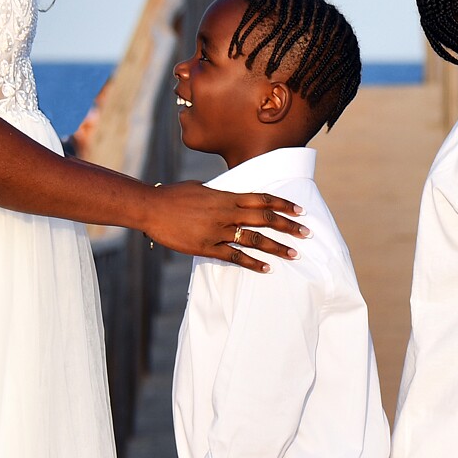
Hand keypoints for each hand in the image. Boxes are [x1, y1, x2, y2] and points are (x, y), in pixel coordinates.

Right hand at [143, 183, 308, 272]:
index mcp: (226, 196)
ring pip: (254, 239)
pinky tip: (266, 269)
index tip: (300, 210)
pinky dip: (252, 263)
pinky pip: (234, 256)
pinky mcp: (206, 247)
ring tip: (294, 254)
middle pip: (264, 219)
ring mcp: (217, 231)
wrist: (150, 207)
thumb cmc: (173, 195)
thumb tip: (232, 196)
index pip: (262, 199)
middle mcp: (226, 212)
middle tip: (307, 233)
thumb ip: (220, 194)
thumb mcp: (201, 188)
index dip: (283, 204)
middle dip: (288, 226)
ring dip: (276, 247)